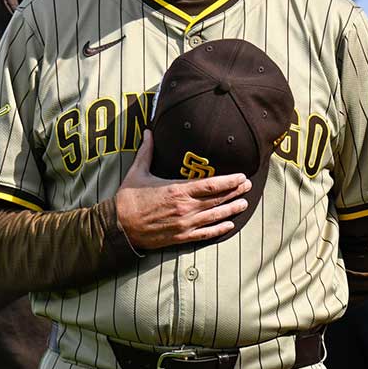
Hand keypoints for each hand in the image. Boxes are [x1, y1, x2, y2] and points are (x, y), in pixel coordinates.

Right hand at [114, 131, 252, 250]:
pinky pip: (205, 233)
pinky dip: (219, 230)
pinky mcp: (181, 237)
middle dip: (235, 192)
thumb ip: (147, 151)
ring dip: (231, 209)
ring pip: (215, 216)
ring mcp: (185, 224)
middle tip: (248, 186)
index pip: (211, 185)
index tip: (241, 176)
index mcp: (177, 190)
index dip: (229, 181)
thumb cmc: (128, 198)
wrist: (119, 226)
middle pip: (217, 199)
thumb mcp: (137, 171)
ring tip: (244, 203)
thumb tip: (149, 131)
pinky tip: (229, 225)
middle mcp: (185, 208)